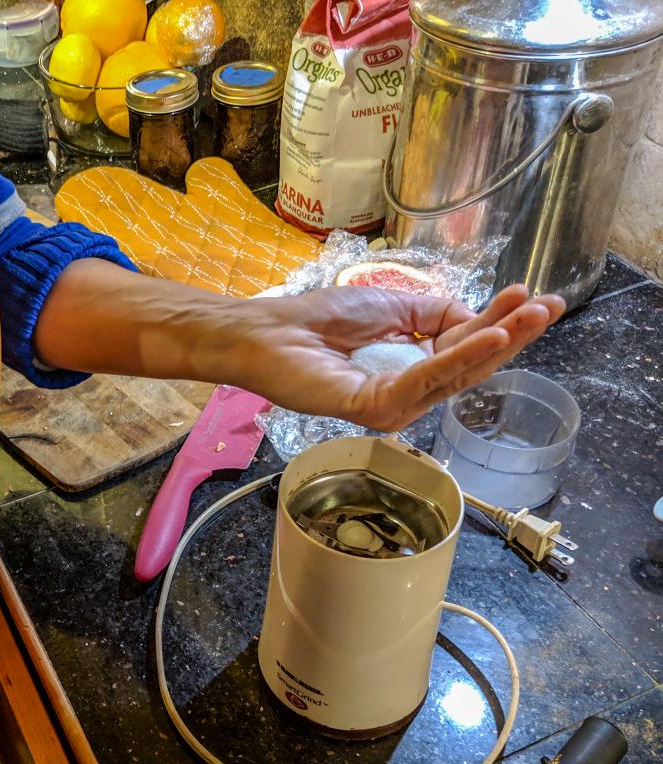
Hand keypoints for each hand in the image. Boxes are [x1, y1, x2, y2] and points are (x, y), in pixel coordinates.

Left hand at [234, 284, 565, 431]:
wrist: (271, 332)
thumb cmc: (321, 318)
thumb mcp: (393, 305)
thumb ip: (437, 314)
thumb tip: (479, 318)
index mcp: (413, 366)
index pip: (466, 348)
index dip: (503, 324)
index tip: (538, 298)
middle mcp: (409, 392)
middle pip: (471, 365)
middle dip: (513, 333)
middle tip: (550, 306)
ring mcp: (394, 404)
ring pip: (455, 375)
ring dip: (496, 342)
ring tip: (530, 316)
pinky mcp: (376, 407)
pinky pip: (423, 381)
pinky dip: (456, 358)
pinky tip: (491, 338)